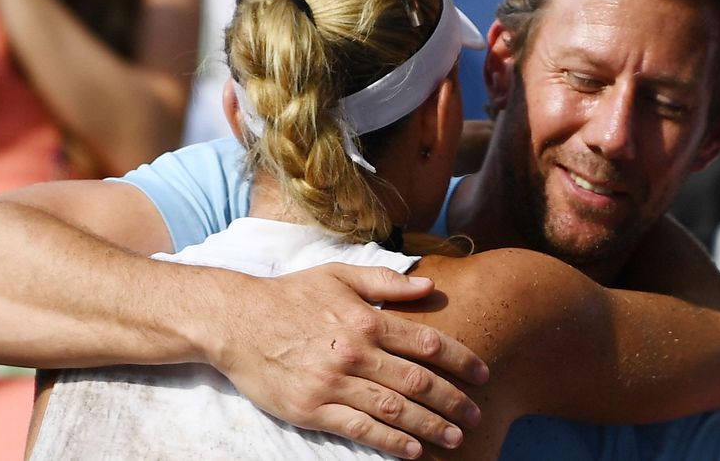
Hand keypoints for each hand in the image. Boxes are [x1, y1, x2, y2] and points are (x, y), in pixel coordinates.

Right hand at [216, 264, 487, 458]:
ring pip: (394, 409)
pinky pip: (361, 429)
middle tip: (477, 415)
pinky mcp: (313, 409)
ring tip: (455, 437)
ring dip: (429, 425)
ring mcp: (334, 383)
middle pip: (418, 381)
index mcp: (366, 319)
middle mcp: (355, 352)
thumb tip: (430, 285)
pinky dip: (391, 441)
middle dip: (453, 400)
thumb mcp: (338, 275)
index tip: (483, 373)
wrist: (236, 320)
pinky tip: (413, 449)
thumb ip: (385, 282)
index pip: (427, 342)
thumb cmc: (290, 296)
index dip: (461, 360)